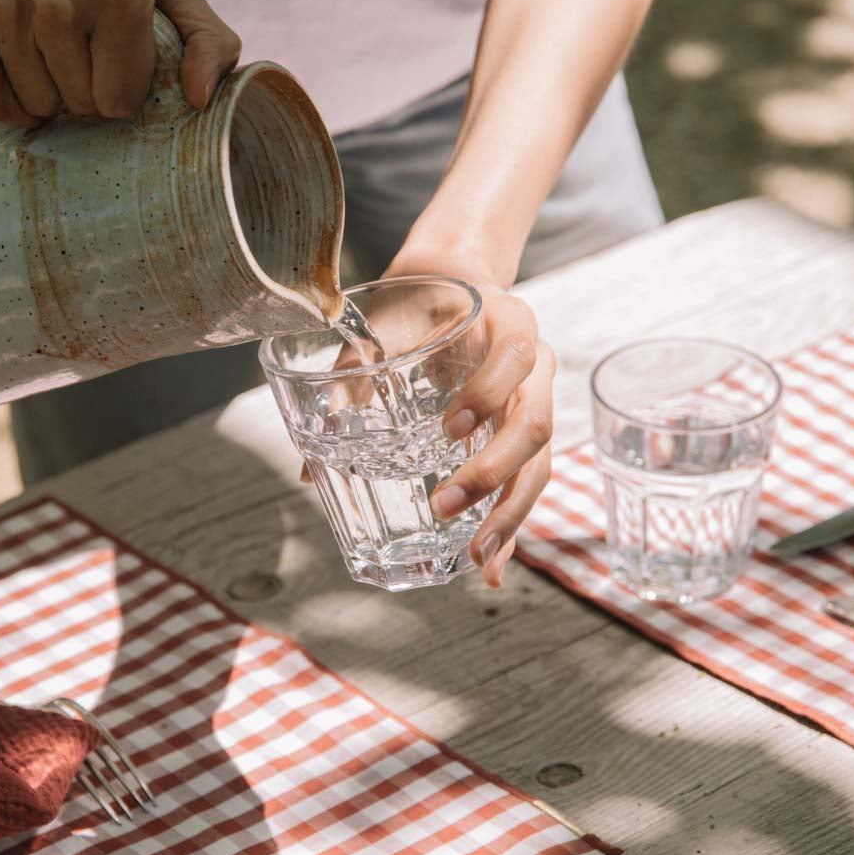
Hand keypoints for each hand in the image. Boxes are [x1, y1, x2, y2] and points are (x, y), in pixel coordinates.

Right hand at [0, 0, 240, 123]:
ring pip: (36, 105)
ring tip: (57, 46)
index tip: (120, 52)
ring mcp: (8, 7)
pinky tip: (25, 75)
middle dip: (89, 86)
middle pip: (80, 104)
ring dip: (50, 90)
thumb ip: (207, 37)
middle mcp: (62, 3)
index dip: (124, 84)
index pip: (121, 99)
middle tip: (87, 44)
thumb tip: (200, 100)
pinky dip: (10, 101)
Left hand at [385, 251, 554, 587]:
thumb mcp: (384, 324)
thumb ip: (352, 375)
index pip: (516, 355)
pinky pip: (525, 485)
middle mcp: (537, 365)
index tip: (449, 427)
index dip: (488, 393)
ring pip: (539, 464)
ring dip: (508, 513)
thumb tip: (314, 449)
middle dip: (493, 470)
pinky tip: (489, 570)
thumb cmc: (417, 304)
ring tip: (476, 556)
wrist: (449, 284)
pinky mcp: (524, 439)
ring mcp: (536, 403)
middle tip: (442, 504)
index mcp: (510, 321)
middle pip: (535, 423)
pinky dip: (509, 529)